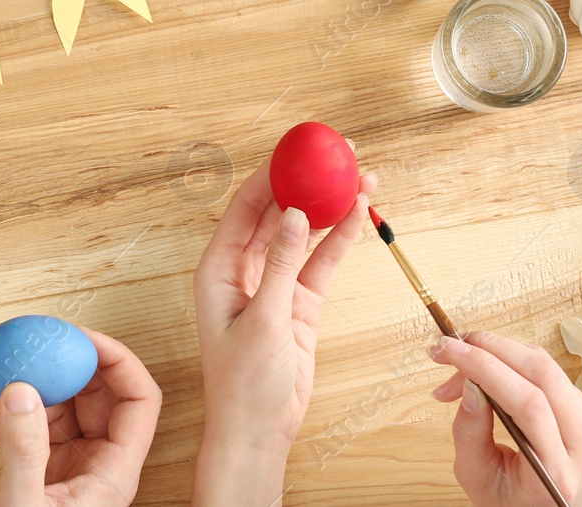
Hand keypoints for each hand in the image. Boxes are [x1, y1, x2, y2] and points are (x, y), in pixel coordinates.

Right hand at [0, 328, 161, 505]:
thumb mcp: (24, 504)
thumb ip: (23, 449)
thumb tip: (21, 389)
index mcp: (116, 473)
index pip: (141, 399)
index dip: (117, 359)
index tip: (78, 338)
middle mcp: (103, 464)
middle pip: (103, 394)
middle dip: (68, 368)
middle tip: (35, 351)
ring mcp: (77, 466)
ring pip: (69, 405)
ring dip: (35, 392)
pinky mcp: (49, 470)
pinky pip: (42, 424)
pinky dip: (16, 416)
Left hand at [190, 161, 376, 504]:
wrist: (258, 430)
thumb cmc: (243, 383)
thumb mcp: (263, 320)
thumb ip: (281, 266)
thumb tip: (296, 215)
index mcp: (218, 268)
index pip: (245, 208)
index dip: (272, 175)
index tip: (300, 149)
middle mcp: (243, 269)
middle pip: (278, 213)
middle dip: (308, 183)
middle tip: (340, 157)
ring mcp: (274, 283)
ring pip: (305, 234)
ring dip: (332, 208)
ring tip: (364, 179)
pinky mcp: (300, 302)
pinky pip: (321, 262)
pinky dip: (341, 240)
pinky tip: (361, 216)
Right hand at [431, 332, 581, 506]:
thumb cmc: (514, 502)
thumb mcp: (477, 477)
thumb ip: (470, 431)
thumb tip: (468, 383)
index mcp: (556, 473)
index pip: (527, 403)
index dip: (485, 368)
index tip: (449, 350)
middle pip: (543, 375)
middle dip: (491, 348)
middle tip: (451, 346)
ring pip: (548, 367)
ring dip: (499, 351)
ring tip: (462, 361)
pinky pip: (551, 373)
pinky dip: (513, 361)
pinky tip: (487, 370)